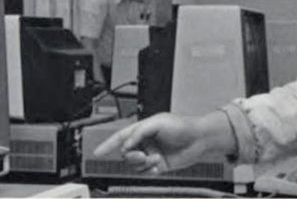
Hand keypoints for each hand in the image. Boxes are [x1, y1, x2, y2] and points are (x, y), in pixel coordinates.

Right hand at [93, 111, 235, 172]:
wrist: (199, 140)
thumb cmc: (182, 126)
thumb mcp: (158, 123)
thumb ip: (139, 132)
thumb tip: (126, 145)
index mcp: (144, 129)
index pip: (121, 137)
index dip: (108, 144)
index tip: (97, 153)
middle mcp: (146, 142)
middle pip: (126, 154)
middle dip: (131, 156)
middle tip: (141, 156)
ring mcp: (152, 155)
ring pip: (135, 165)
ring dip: (142, 164)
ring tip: (155, 159)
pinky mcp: (159, 166)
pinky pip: (145, 173)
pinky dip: (149, 171)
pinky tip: (158, 165)